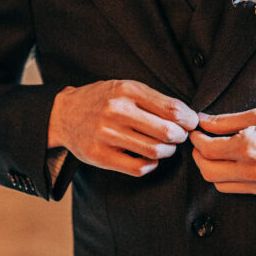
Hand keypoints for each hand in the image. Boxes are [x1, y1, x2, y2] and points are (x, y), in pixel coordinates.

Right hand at [48, 79, 197, 177]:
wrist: (64, 114)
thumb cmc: (102, 100)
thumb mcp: (126, 88)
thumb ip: (154, 99)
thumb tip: (188, 116)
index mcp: (127, 90)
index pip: (172, 109)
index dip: (189, 119)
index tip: (191, 123)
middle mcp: (117, 111)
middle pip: (166, 131)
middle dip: (181, 137)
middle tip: (180, 137)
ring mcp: (107, 135)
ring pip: (154, 151)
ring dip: (168, 152)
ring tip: (166, 147)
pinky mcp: (100, 156)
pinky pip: (137, 168)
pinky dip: (151, 165)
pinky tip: (150, 159)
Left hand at [190, 105, 255, 202]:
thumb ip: (227, 121)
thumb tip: (203, 121)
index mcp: (250, 147)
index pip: (207, 150)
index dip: (197, 140)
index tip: (196, 132)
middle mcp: (255, 172)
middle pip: (209, 173)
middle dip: (200, 158)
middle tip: (202, 144)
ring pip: (223, 186)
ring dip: (216, 169)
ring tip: (221, 153)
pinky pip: (245, 190)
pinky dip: (237, 178)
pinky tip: (244, 163)